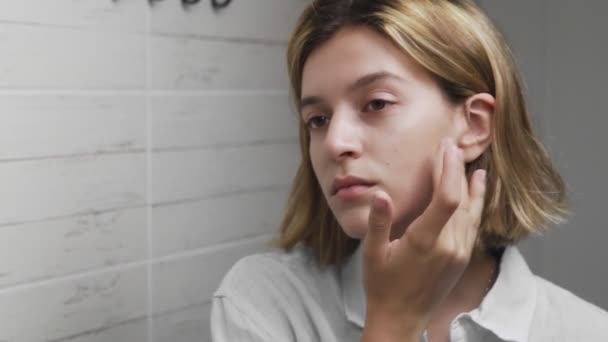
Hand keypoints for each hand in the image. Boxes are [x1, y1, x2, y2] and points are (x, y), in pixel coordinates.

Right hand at [361, 139, 486, 339]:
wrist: (401, 318)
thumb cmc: (382, 286)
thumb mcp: (372, 253)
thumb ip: (378, 223)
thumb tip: (381, 194)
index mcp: (425, 242)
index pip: (447, 199)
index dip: (449, 170)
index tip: (445, 149)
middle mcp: (449, 247)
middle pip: (462, 200)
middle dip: (457, 171)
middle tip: (452, 147)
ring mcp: (459, 254)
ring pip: (472, 213)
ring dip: (472, 187)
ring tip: (474, 167)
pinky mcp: (462, 259)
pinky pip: (473, 226)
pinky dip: (475, 205)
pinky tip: (476, 194)